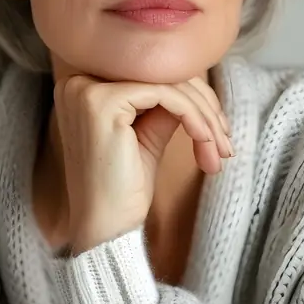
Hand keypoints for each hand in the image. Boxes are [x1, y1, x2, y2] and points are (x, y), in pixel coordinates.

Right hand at [52, 74, 233, 252]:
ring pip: (168, 84)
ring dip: (205, 116)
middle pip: (159, 74)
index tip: (216, 129)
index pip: (148, 73)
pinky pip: (166, 95)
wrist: (107, 230)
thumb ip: (164, 103)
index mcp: (84, 88)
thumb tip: (194, 82)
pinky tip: (206, 143)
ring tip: (220, 150)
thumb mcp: (148, 134)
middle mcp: (78, 83)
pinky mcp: (103, 102)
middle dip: (203, 106)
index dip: (190, 96)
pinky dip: (195, 118)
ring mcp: (88, 90)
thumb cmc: (125, 188)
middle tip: (224, 142)